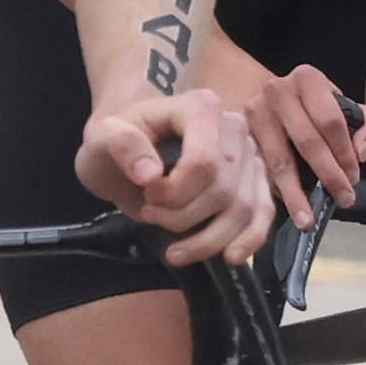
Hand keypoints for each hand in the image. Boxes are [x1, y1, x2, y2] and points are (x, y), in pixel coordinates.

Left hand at [77, 86, 268, 266]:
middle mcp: (235, 128)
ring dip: (207, 240)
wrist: (130, 145)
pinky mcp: (255, 182)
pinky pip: (263, 215)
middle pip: (223, 190)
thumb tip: (150, 174)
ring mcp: (248, 156)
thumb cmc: (118, 138)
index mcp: (201, 107)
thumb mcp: (102, 136)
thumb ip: (121, 144)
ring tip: (173, 249)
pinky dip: (249, 240)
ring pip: (243, 210)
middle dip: (183, 217)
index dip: (176, 192)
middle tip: (151, 214)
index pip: (204, 162)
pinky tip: (229, 257)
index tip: (147, 195)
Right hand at [226, 53, 365, 224]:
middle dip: (328, 174)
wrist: (269, 98)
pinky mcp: (239, 135)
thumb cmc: (315, 108)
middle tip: (343, 200)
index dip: (344, 153)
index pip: (331, 121)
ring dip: (295, 193)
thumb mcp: (347, 109)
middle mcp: (277, 91)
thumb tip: (362, 152)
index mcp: (308, 79)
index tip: (354, 179)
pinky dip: (274, 192)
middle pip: (307, 141)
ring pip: (279, 159)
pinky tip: (285, 209)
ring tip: (308, 219)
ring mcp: (254, 112)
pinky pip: (260, 169)